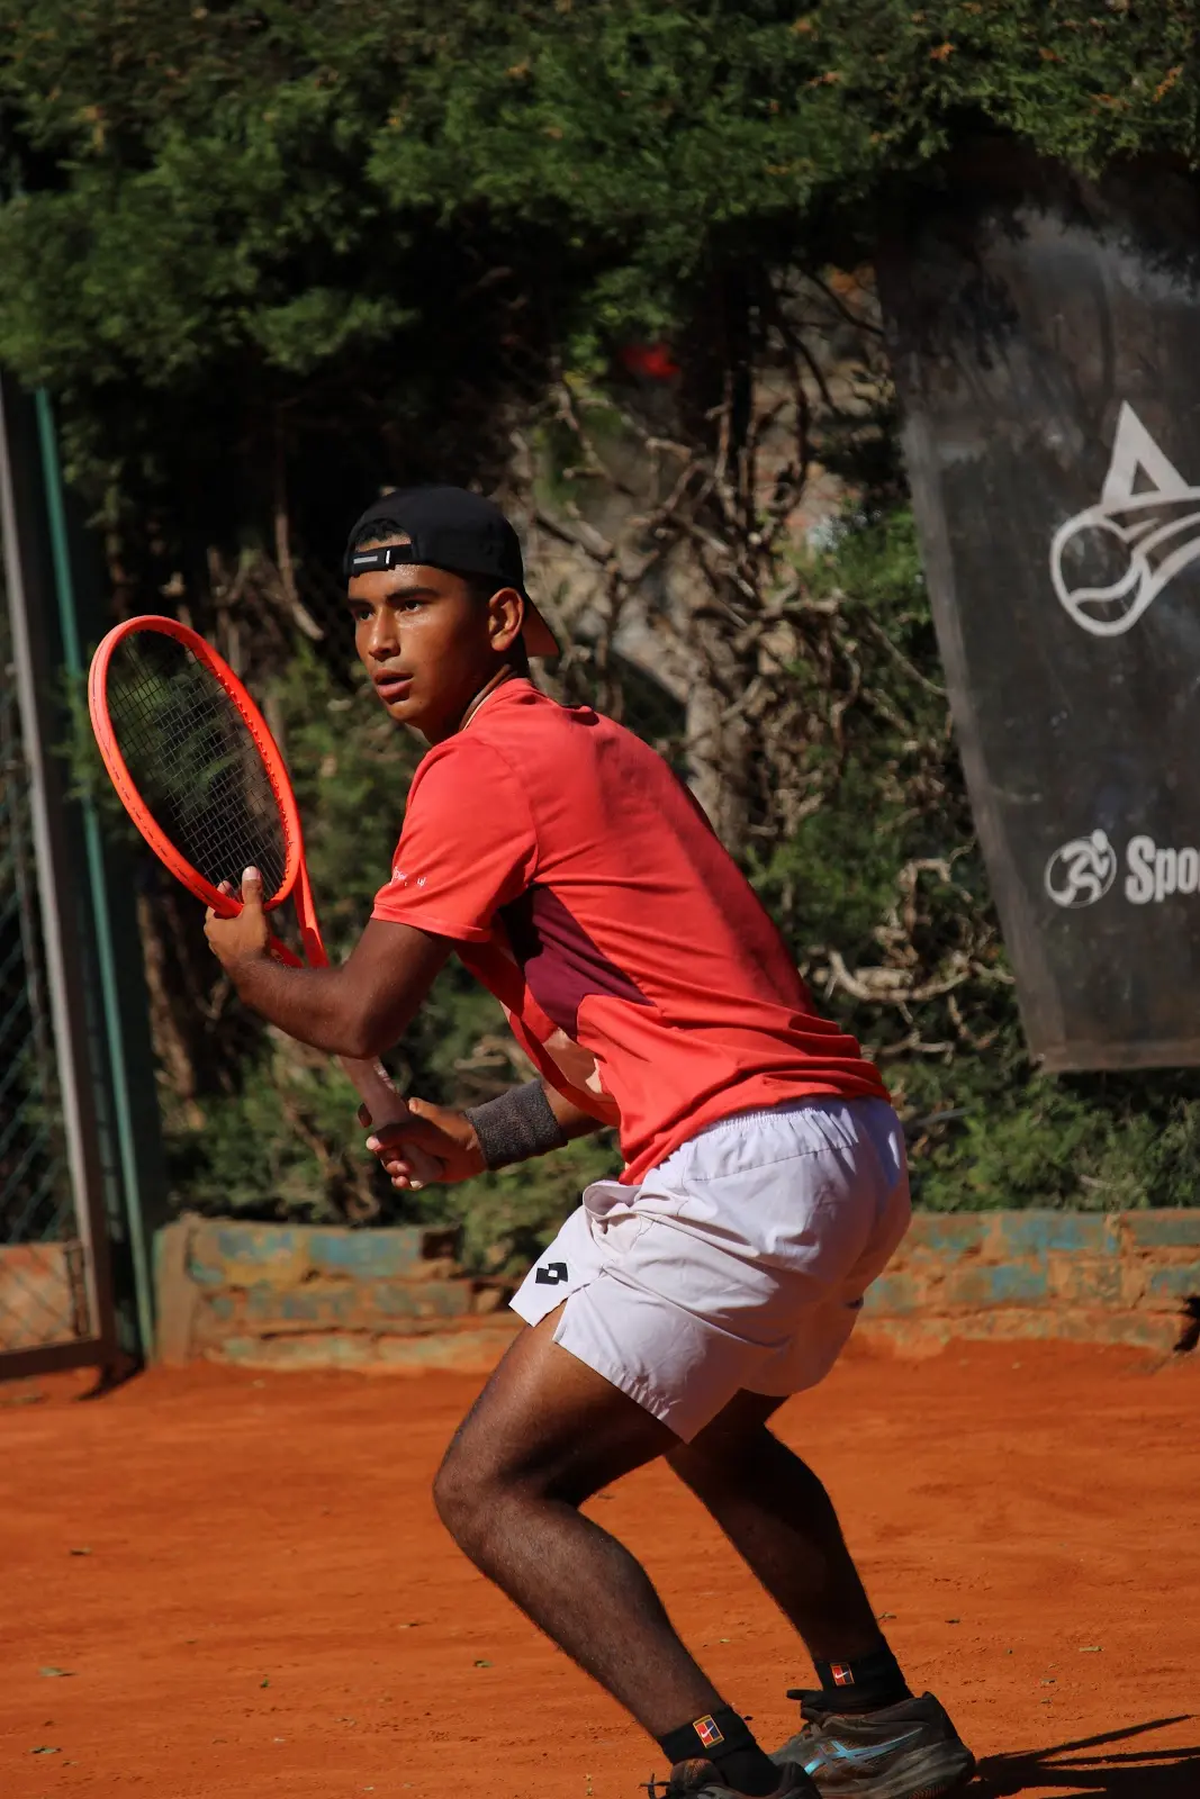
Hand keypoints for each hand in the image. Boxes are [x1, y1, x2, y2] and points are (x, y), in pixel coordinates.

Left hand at [204, 866, 269, 970]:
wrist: (257, 976)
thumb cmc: (251, 942)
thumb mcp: (253, 912)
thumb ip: (252, 892)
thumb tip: (250, 870)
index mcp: (212, 925)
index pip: (215, 903)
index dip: (224, 892)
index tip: (230, 884)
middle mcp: (213, 939)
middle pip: (223, 916)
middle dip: (235, 906)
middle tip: (245, 897)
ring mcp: (223, 951)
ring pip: (231, 930)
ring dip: (241, 920)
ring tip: (255, 913)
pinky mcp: (234, 960)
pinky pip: (238, 941)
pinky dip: (245, 933)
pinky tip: (258, 932)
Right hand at [360, 1097, 486, 1187]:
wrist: (474, 1151)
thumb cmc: (449, 1132)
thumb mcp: (421, 1129)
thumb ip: (395, 1133)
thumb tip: (370, 1144)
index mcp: (405, 1114)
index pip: (379, 1110)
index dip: (369, 1114)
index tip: (365, 1124)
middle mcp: (405, 1132)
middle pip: (380, 1144)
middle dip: (386, 1153)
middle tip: (399, 1155)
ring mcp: (411, 1150)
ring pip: (389, 1162)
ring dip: (394, 1168)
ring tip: (408, 1169)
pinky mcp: (418, 1169)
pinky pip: (400, 1177)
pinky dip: (400, 1180)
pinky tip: (406, 1181)